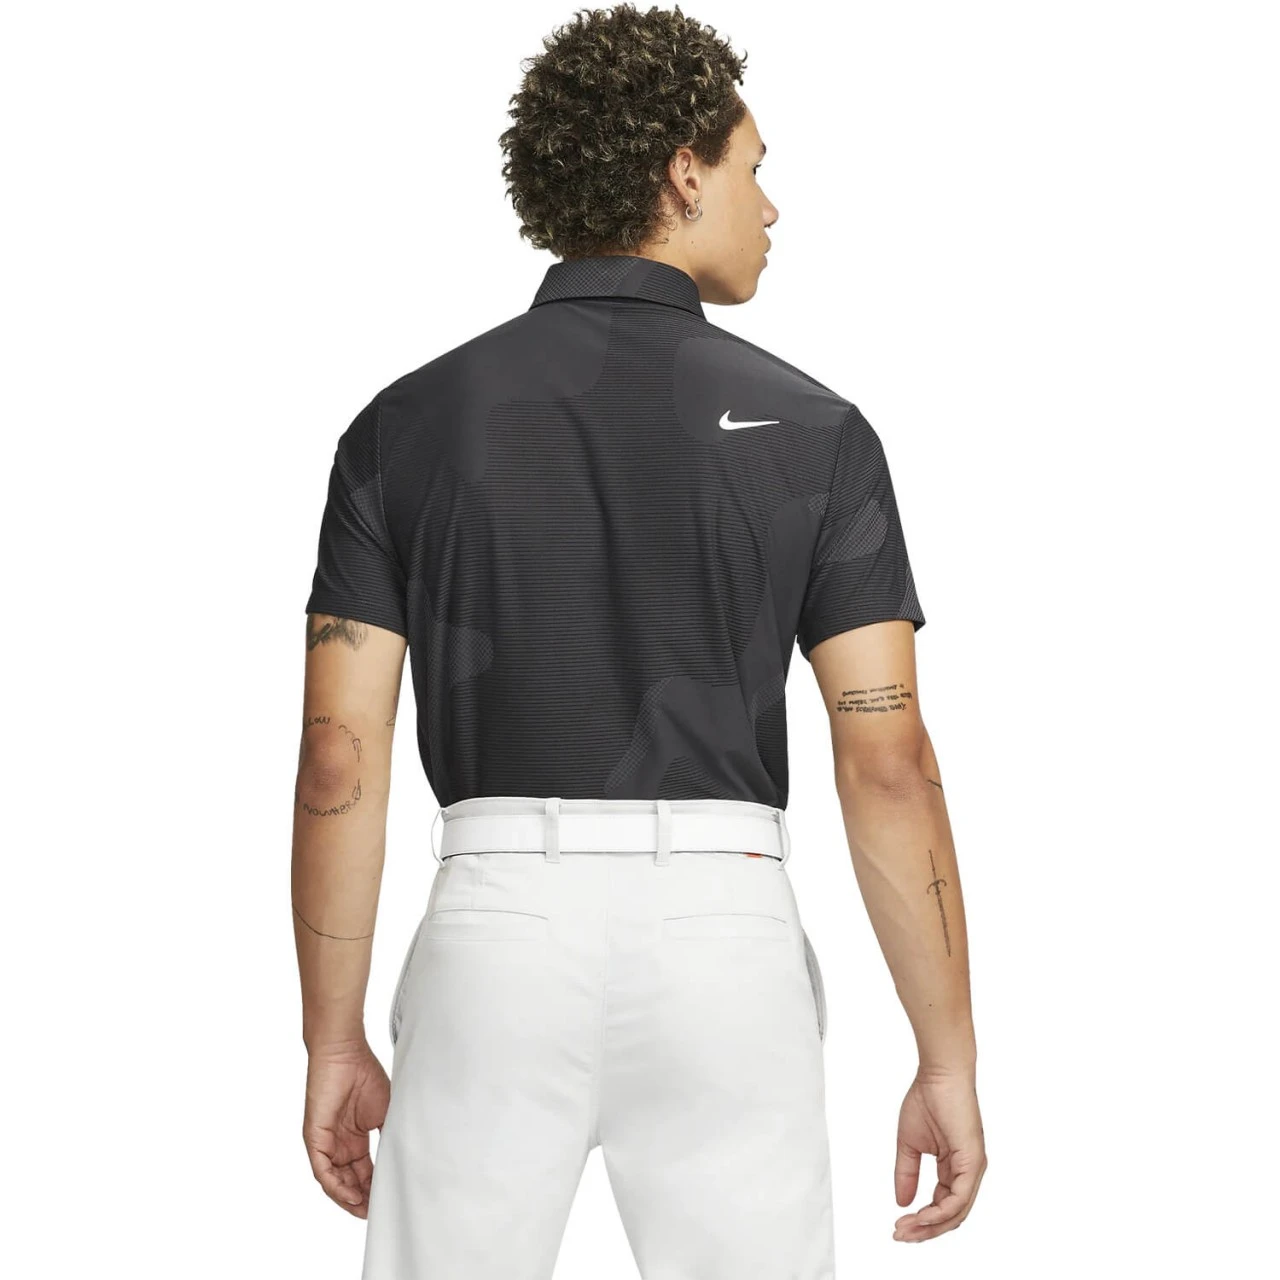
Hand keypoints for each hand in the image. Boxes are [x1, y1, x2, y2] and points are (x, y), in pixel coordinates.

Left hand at [302, 1037, 389, 1218]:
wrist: (345, 1053)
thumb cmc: (365, 1075)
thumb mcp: (386, 1112)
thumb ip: (390, 1136)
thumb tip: (405, 1159)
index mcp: (356, 1138)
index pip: (365, 1172)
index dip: (375, 1188)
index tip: (389, 1201)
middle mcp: (339, 1144)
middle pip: (350, 1181)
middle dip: (362, 1199)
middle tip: (377, 1212)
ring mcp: (326, 1142)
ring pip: (335, 1181)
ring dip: (348, 1198)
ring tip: (364, 1209)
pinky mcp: (315, 1138)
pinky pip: (322, 1170)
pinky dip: (335, 1186)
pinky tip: (350, 1195)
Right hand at [892, 1066, 986, 1241]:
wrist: (939, 1074)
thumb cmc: (928, 1099)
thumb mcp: (909, 1144)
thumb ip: (907, 1173)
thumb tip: (902, 1201)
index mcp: (954, 1168)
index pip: (941, 1206)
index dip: (921, 1220)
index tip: (898, 1225)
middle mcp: (967, 1172)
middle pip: (950, 1216)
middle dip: (924, 1230)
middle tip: (900, 1235)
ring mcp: (973, 1168)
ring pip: (957, 1212)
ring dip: (930, 1225)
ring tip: (907, 1228)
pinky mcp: (974, 1161)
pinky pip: (960, 1197)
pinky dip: (942, 1211)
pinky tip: (924, 1215)